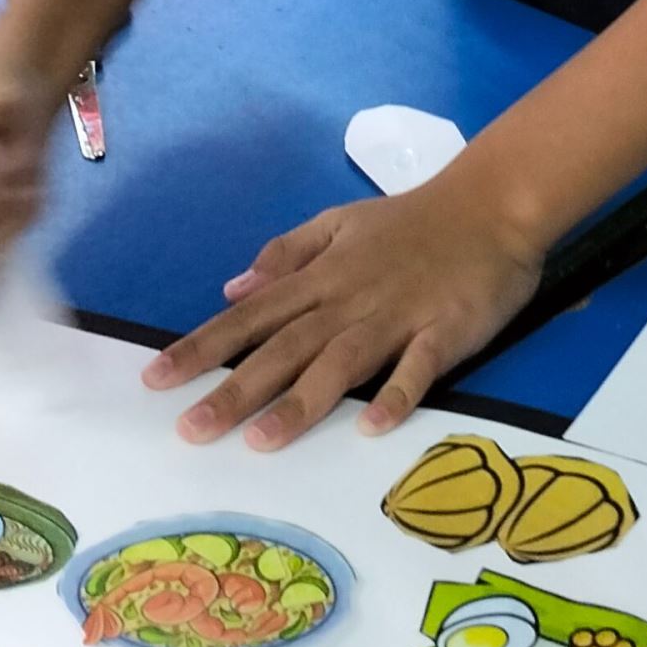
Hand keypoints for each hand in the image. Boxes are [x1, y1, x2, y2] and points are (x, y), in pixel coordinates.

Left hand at [142, 175, 546, 449]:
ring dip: (302, 401)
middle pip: (284, 347)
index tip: (155, 380)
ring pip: (341, 362)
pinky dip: (396, 394)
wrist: (491, 205)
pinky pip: (418, 366)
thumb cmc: (410, 221)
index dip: (203, 347)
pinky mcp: (444, 330)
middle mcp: (348, 299)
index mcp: (321, 276)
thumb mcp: (339, 223)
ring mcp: (397, 316)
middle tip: (189, 431)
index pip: (251, 315)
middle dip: (235, 389)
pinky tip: (372, 427)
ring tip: (261, 441)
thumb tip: (231, 288)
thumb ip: (287, 255)